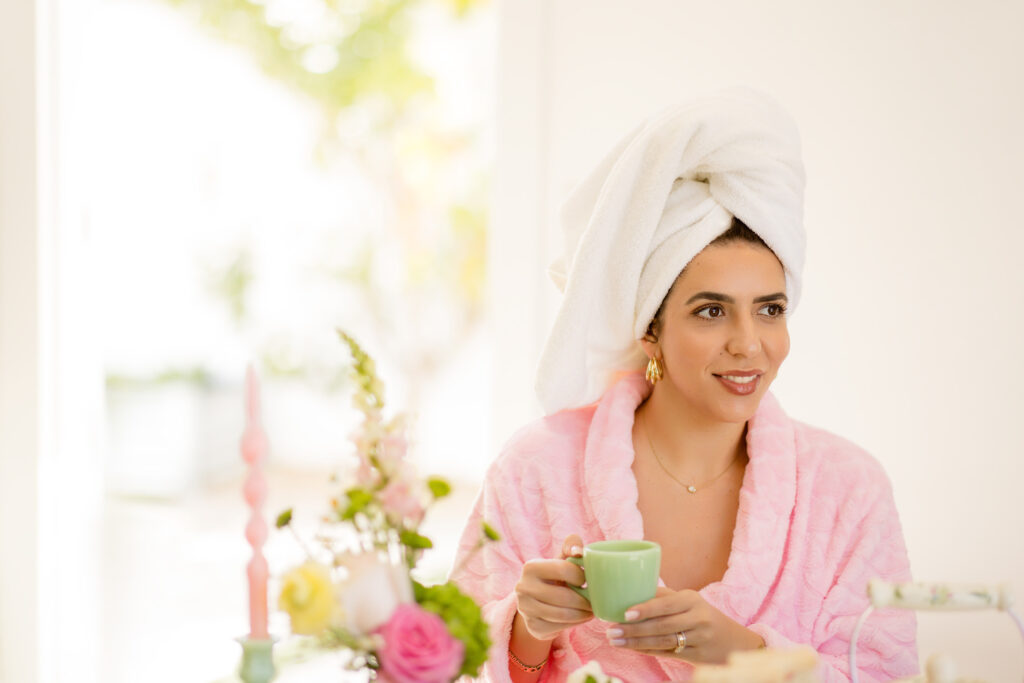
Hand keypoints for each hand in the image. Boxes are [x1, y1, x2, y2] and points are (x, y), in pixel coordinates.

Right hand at [514, 534, 593, 640]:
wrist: (537, 602)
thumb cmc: (555, 577)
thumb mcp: (561, 560)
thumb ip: (571, 546)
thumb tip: (578, 551)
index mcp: (531, 567)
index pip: (563, 569)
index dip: (580, 576)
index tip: (586, 580)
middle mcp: (523, 587)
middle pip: (564, 596)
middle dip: (584, 600)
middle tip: (595, 601)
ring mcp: (526, 609)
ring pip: (562, 614)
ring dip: (583, 613)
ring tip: (591, 609)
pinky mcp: (533, 627)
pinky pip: (559, 627)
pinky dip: (575, 623)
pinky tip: (581, 617)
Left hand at [605, 587, 763, 663]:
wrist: (734, 641)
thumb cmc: (702, 615)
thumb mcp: (688, 601)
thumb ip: (663, 597)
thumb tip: (628, 593)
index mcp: (692, 599)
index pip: (665, 604)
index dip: (645, 609)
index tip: (624, 613)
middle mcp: (698, 618)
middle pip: (662, 625)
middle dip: (634, 629)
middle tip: (612, 631)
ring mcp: (699, 638)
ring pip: (663, 641)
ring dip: (636, 642)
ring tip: (616, 641)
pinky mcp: (698, 656)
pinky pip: (668, 653)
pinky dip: (648, 651)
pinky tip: (632, 648)